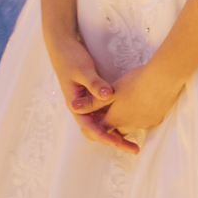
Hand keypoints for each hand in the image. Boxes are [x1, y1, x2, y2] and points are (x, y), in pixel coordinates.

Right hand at [46, 34, 138, 153]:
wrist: (63, 48)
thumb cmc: (71, 59)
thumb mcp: (83, 71)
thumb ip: (95, 83)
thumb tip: (107, 95)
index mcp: (77, 105)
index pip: (90, 127)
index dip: (105, 136)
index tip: (118, 144)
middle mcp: (83, 108)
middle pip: (98, 130)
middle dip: (115, 140)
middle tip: (133, 148)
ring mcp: (89, 104)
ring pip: (102, 123)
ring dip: (116, 132)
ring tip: (134, 142)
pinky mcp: (94, 97)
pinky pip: (105, 113)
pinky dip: (115, 120)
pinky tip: (130, 122)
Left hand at [101, 63, 183, 146]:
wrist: (164, 78)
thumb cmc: (135, 82)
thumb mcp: (111, 91)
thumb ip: (93, 101)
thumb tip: (74, 107)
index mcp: (115, 119)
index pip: (101, 131)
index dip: (95, 128)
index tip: (95, 127)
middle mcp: (129, 125)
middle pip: (117, 131)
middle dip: (113, 127)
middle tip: (112, 117)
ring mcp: (145, 123)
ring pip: (133, 127)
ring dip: (129, 121)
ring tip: (130, 108)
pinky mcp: (157, 119)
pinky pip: (147, 121)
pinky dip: (144, 116)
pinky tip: (146, 103)